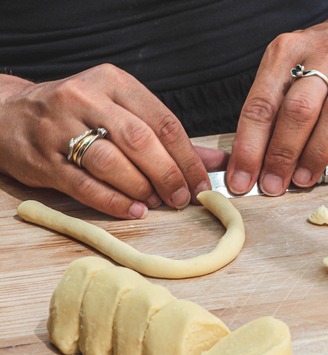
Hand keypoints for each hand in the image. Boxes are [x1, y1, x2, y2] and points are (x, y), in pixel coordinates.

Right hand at [0, 64, 225, 217]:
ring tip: (157, 203)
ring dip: (141, 188)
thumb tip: (218, 162)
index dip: (188, 157)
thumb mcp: (121, 111)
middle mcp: (85, 98)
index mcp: (113, 82)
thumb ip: (169, 137)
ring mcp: (59, 127)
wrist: (8, 114)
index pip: (162, 121)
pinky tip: (133, 211)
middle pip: (140, 140)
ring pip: (111, 161)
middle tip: (182, 198)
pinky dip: (113, 202)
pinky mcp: (42, 158)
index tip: (202, 183)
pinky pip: (84, 185)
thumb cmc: (78, 115)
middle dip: (168, 174)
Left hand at [227, 21, 327, 195]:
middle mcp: (324, 55)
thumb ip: (269, 109)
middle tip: (273, 185)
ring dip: (317, 153)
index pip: (261, 103)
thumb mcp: (286, 70)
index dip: (249, 147)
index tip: (242, 180)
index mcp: (287, 51)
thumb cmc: (319, 63)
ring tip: (304, 180)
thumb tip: (250, 165)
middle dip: (282, 153)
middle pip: (299, 108)